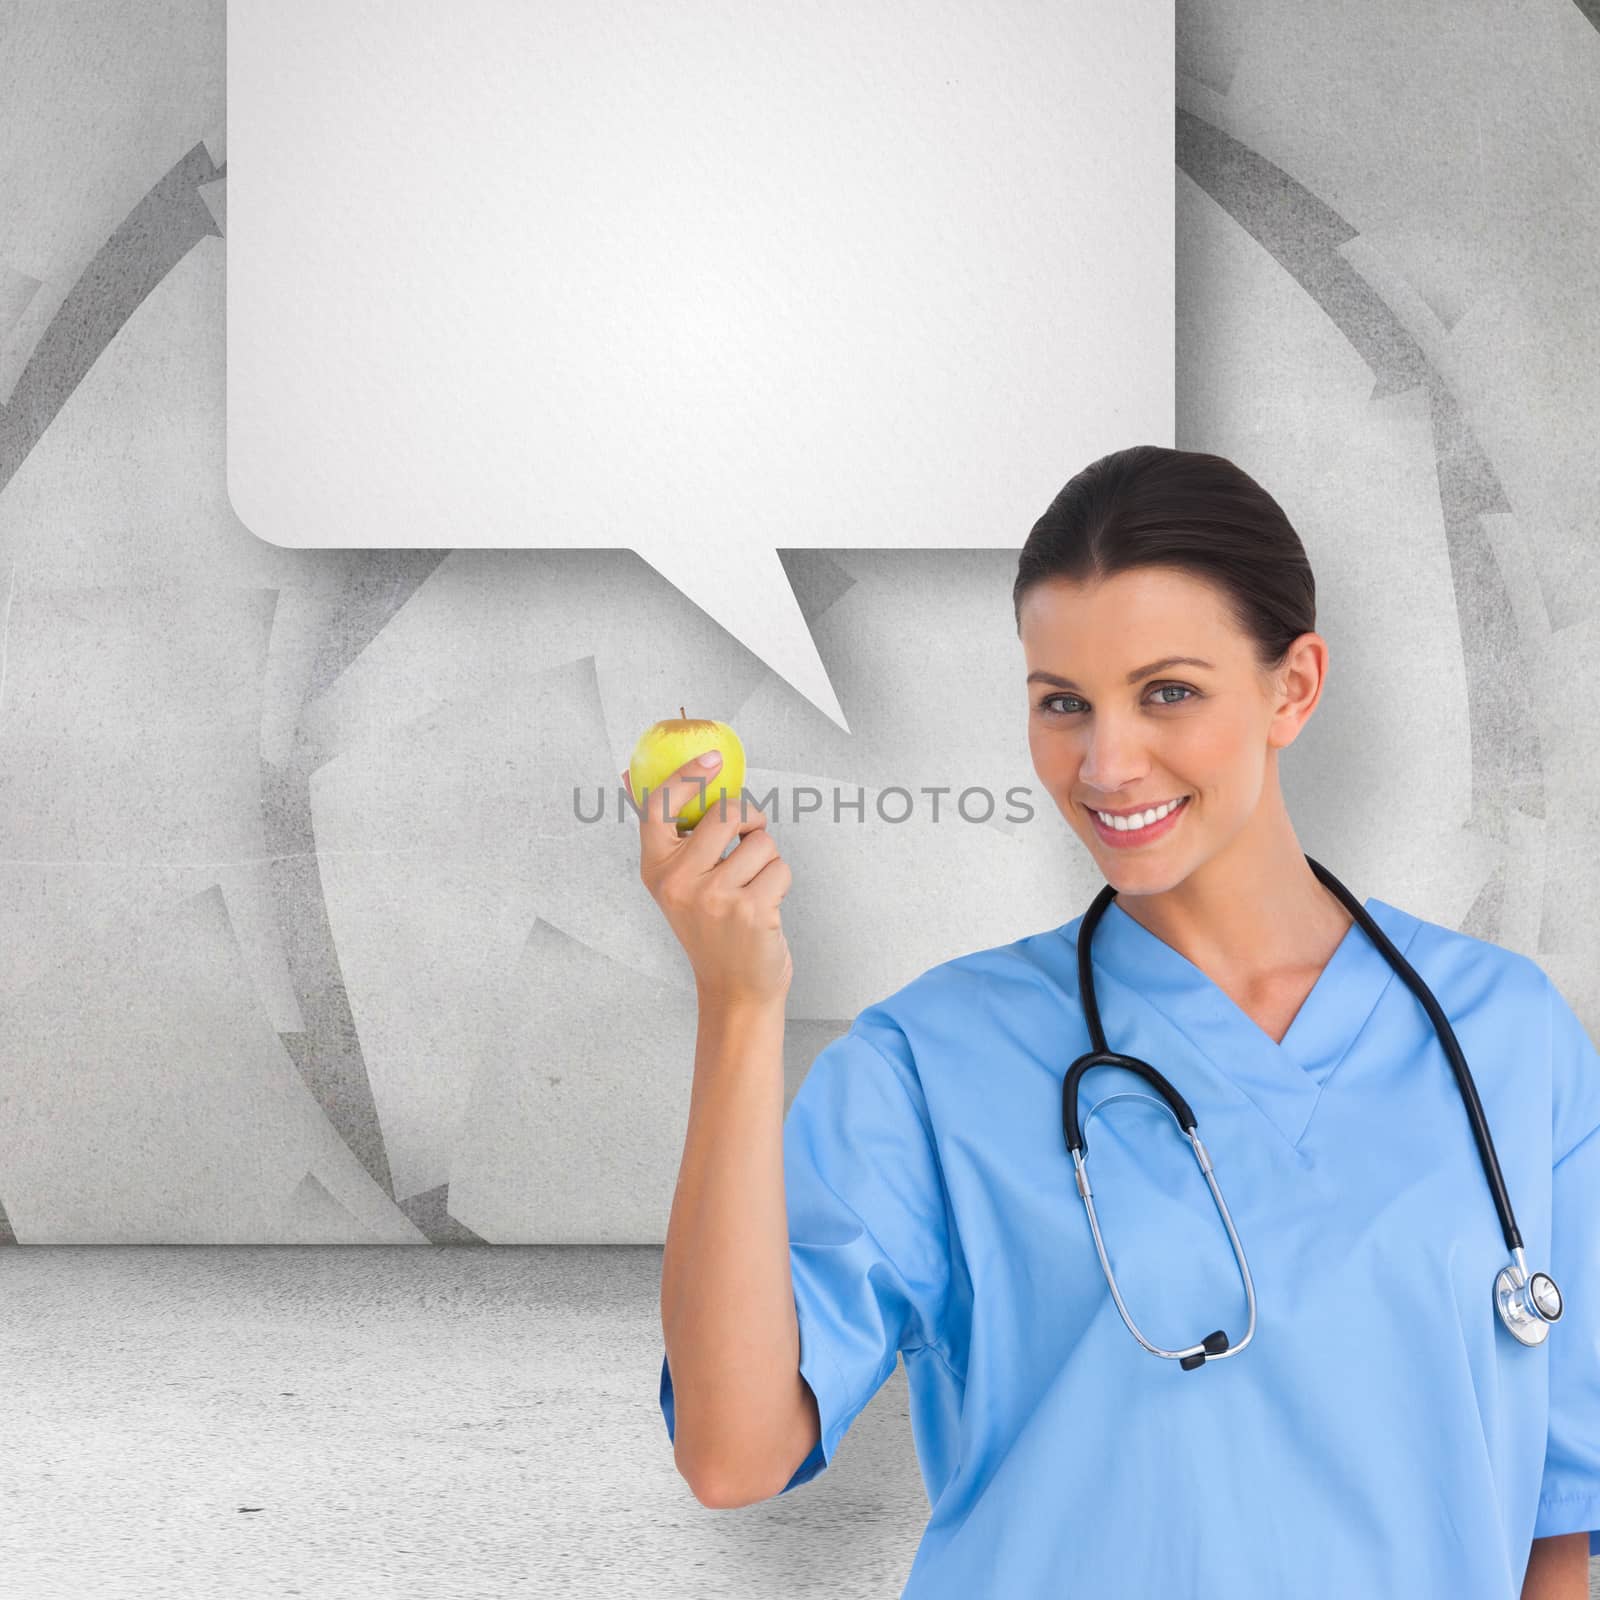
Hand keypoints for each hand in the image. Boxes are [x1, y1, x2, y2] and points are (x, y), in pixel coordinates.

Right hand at [627, 752, 792, 1008]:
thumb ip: (670, 836)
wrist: (734, 990)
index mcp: (656, 870)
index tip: (712, 759)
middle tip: (749, 837)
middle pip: (727, 812)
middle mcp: (679, 882)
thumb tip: (630, 775)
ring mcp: (714, 897)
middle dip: (750, 819)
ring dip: (767, 860)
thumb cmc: (712, 930)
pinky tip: (765, 907)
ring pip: (762, 841)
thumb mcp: (680, 884)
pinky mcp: (750, 910)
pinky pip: (781, 867)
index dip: (685, 776)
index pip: (659, 807)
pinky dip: (781, 883)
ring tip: (752, 889)